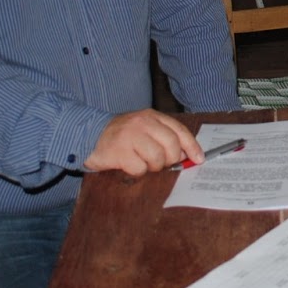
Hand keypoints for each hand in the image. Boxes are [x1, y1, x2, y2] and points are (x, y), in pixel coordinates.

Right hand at [83, 110, 203, 175]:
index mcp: (152, 116)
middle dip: (169, 160)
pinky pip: (139, 168)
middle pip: (171, 146)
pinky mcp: (119, 151)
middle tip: (159, 163)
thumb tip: (185, 154)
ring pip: (157, 158)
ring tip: (141, 162)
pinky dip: (137, 171)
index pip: (180, 131)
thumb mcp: (144, 129)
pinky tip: (128, 164)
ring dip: (152, 166)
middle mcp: (143, 123)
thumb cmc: (121, 136)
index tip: (199, 159)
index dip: (192, 147)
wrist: (89, 135)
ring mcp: (130, 136)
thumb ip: (164, 137)